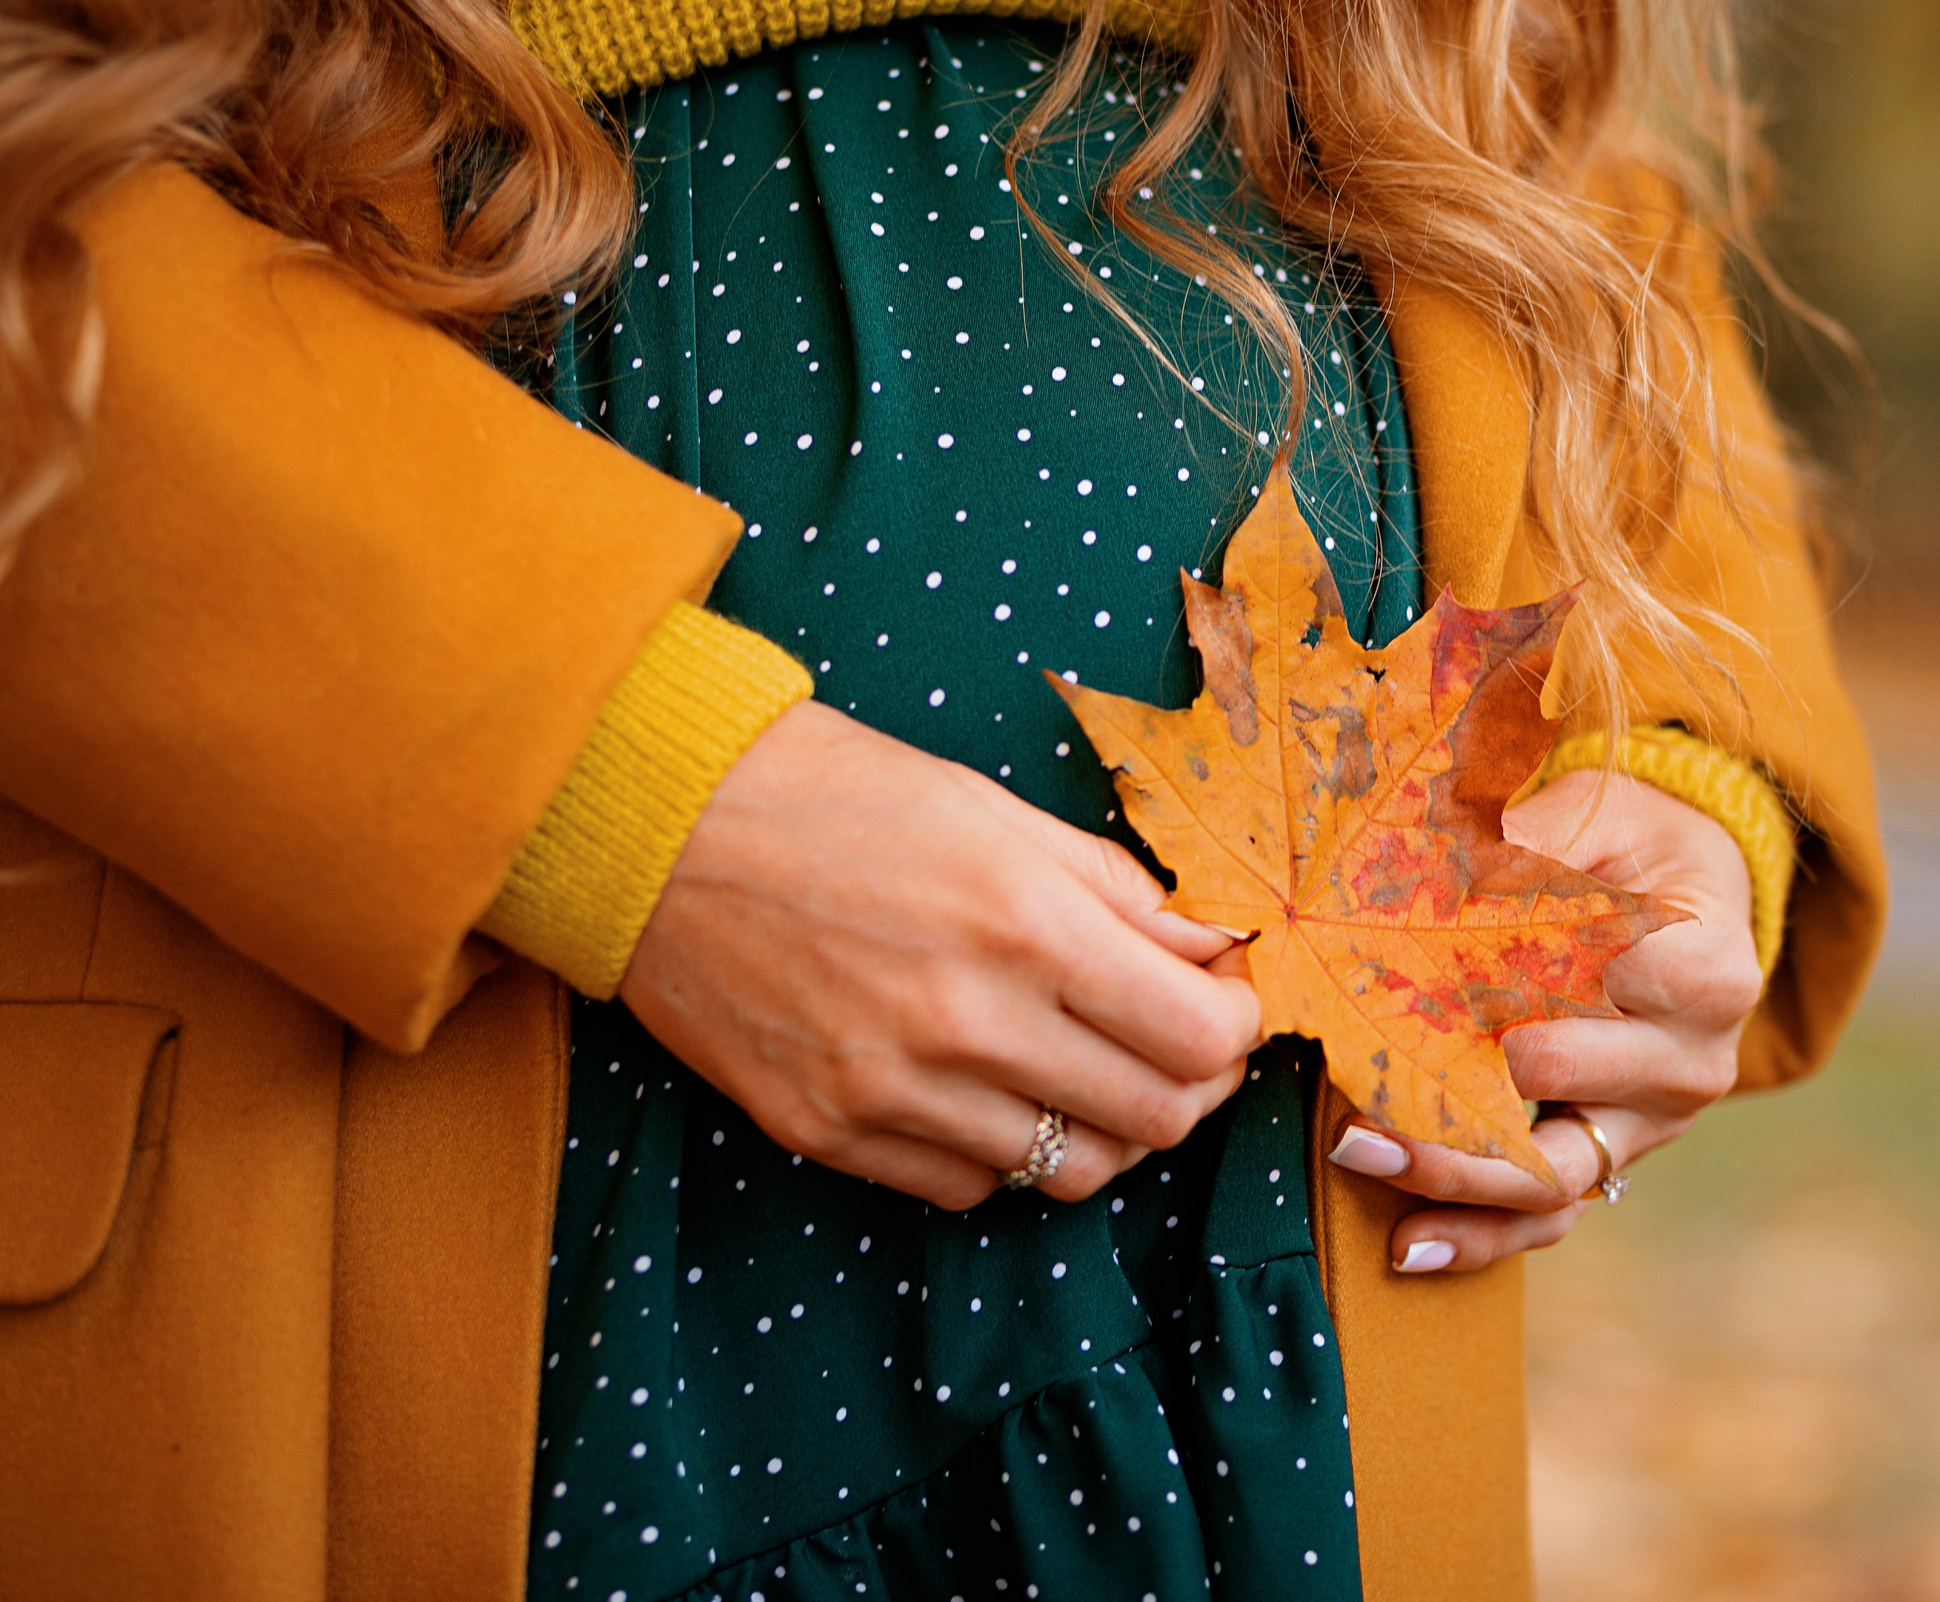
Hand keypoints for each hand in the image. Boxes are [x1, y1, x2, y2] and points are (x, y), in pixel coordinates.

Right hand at [621, 701, 1264, 1210]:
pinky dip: (1003, 1152)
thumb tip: (1210, 948)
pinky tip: (985, 1089)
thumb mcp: (996, 812)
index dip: (1237, 1027)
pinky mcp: (829, 1134)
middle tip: (1172, 1042)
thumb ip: (1116, 892)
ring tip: (1079, 1068)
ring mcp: (894, 1092)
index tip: (1224, 1001)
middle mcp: (969, 1023)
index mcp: (1028, 925)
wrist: (659, 825)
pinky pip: (971, 1188)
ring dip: (1100, 1127)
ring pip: (1071, 1173)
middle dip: (1188, 1086)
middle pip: (1157, 1121)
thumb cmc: (836, 795)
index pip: (1203, 1038)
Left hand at [1322, 767, 1763, 1271]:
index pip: (1578, 981)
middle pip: (1551, 1075)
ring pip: (1549, 1173)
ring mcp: (1658, 1123)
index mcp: (1704, 964)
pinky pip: (1550, 1216)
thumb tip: (1411, 865)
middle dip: (1442, 1063)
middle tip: (1342, 1056)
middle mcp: (1695, 1058)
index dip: (1481, 975)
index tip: (1394, 972)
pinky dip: (1479, 1236)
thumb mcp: (1590, 813)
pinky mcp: (1619, 1160)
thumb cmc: (1633, 844)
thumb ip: (1516, 838)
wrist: (1699, 898)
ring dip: (1447, 1171)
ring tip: (1356, 1151)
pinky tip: (1404, 1245)